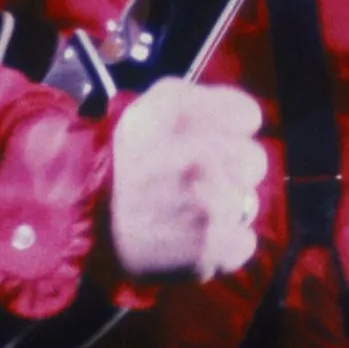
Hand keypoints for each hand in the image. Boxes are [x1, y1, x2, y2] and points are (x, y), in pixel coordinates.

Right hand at [108, 79, 268, 280]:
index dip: (233, 129)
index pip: (247, 115)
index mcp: (182, 114)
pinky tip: (195, 238)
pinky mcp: (213, 246)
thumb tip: (240, 116)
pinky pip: (244, 241)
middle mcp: (200, 154)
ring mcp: (209, 204)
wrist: (94, 227)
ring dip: (227, 207)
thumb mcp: (148, 112)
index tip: (216, 140)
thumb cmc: (129, 165)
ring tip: (191, 210)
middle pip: (254, 160)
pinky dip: (226, 245)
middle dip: (233, 170)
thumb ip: (196, 101)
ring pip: (248, 202)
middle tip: (198, 180)